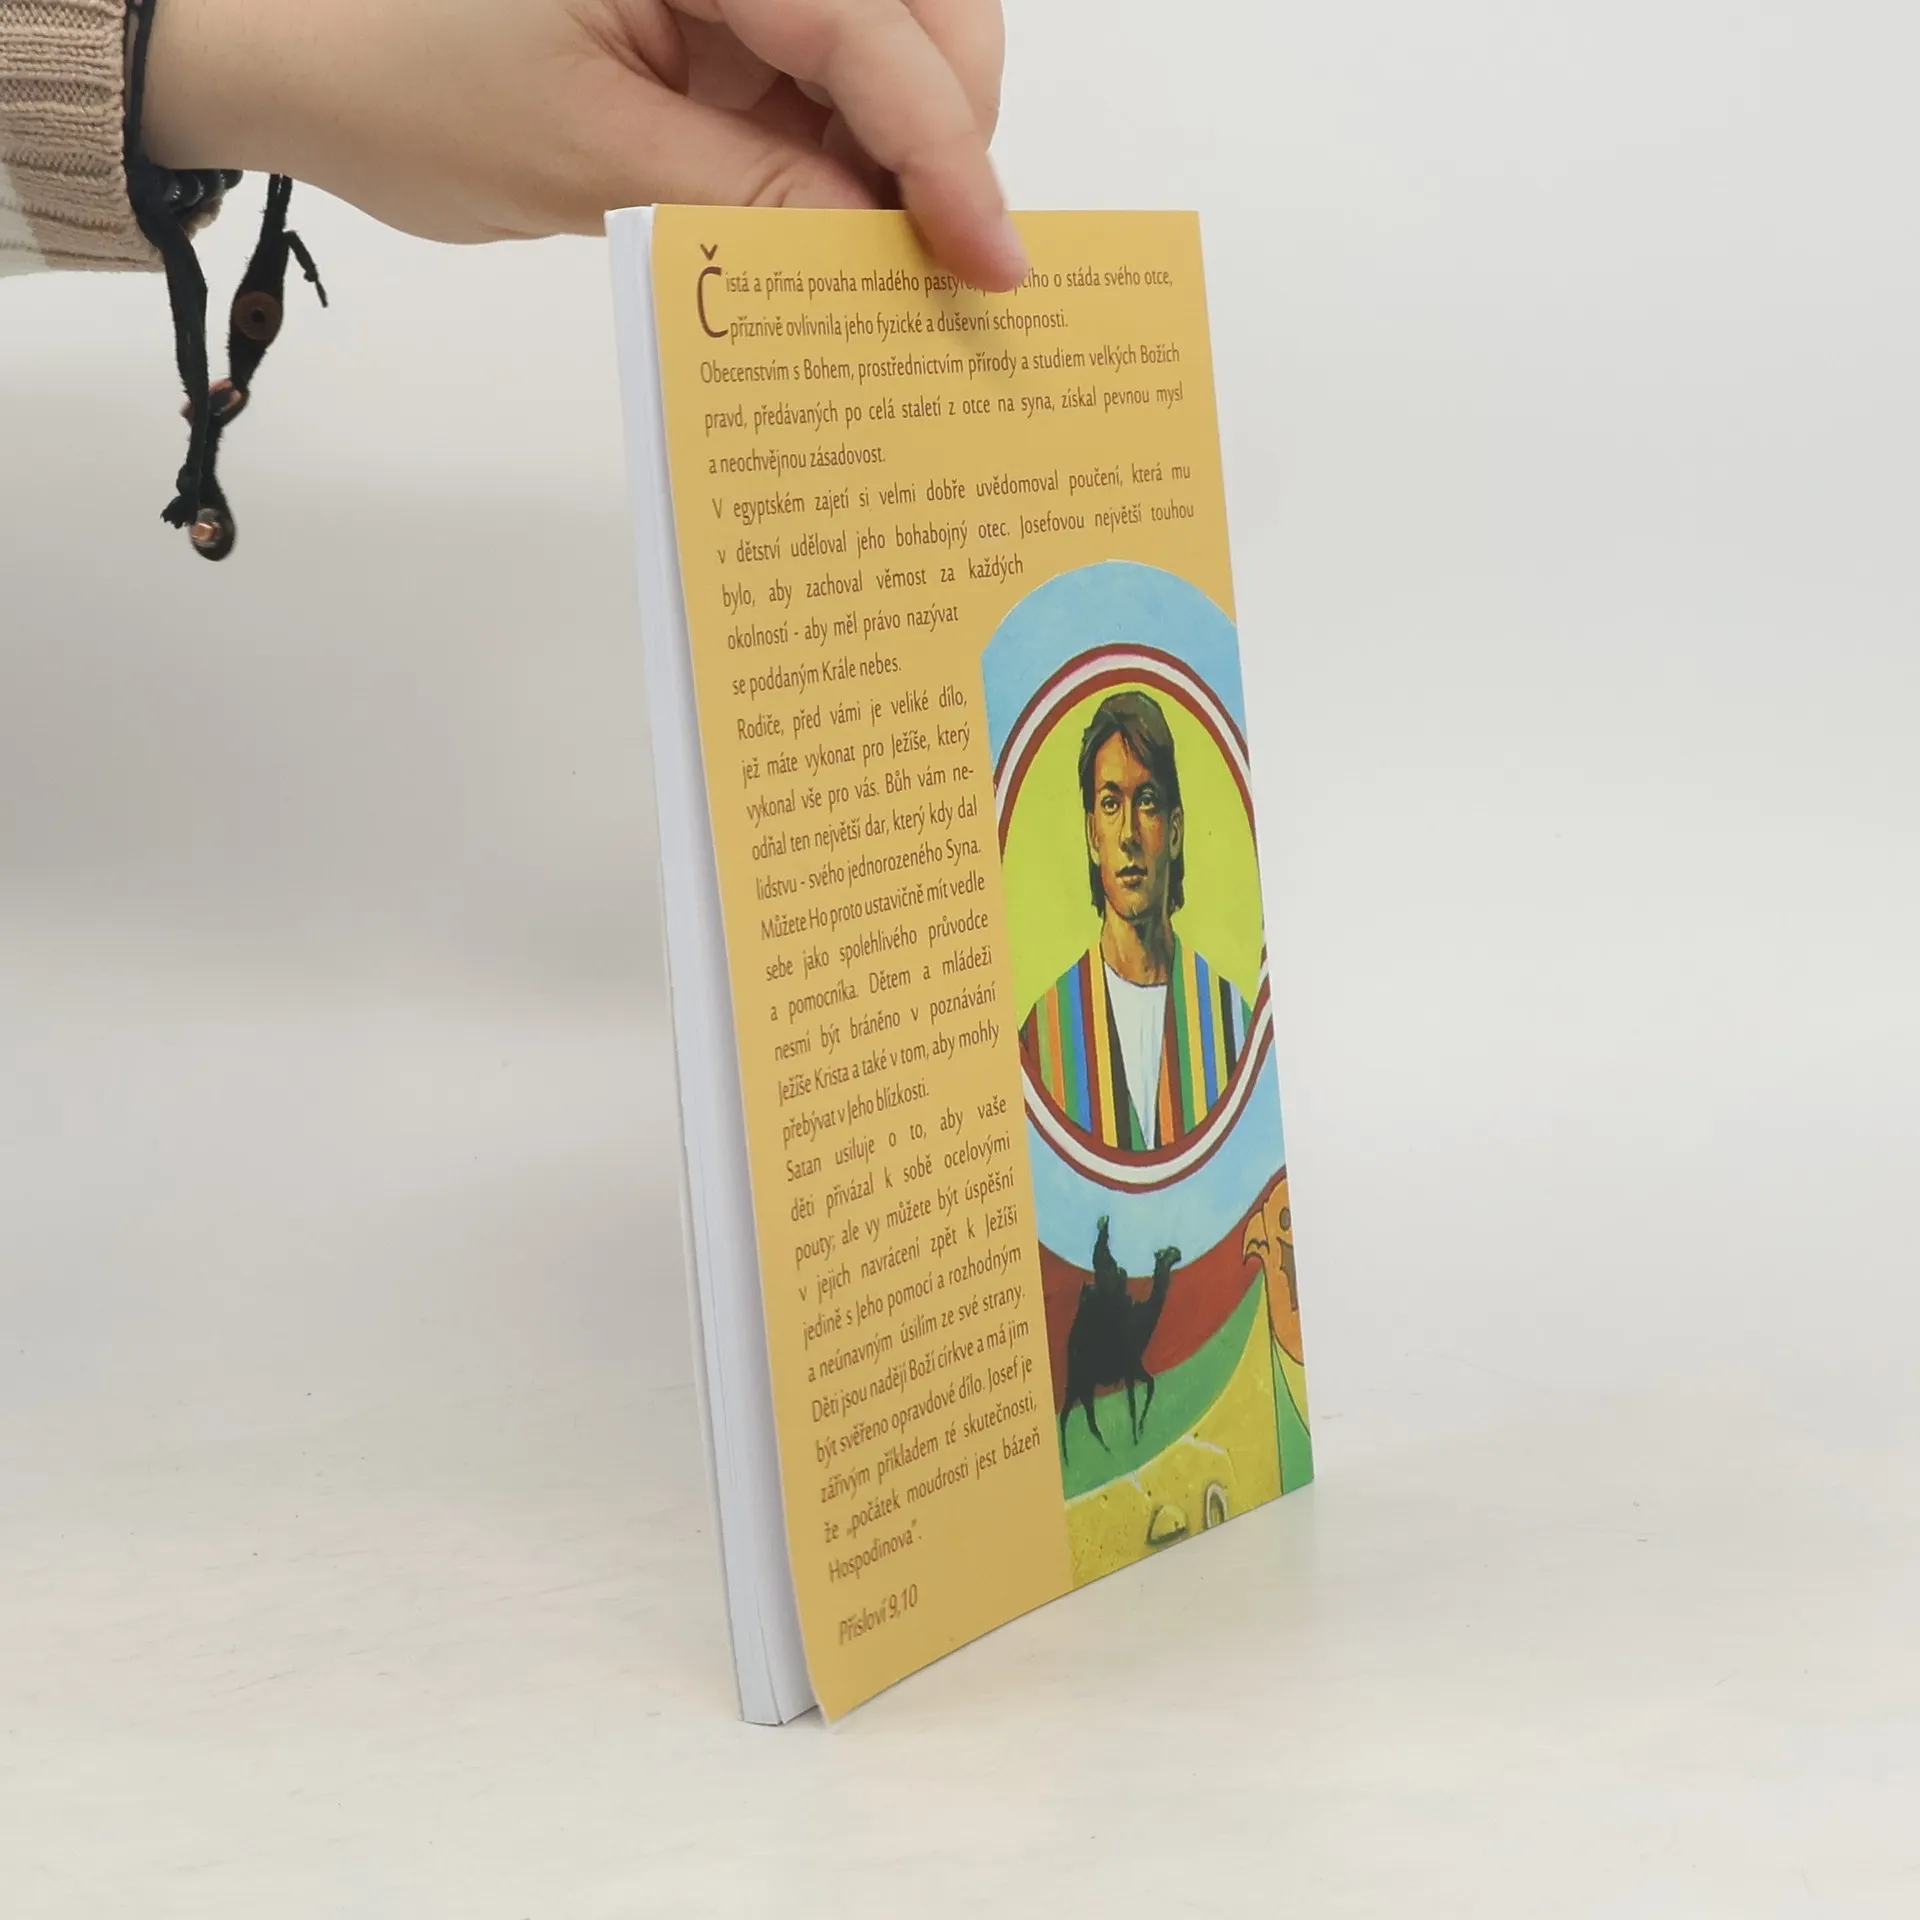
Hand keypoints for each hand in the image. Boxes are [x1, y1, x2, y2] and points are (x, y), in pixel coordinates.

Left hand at [142, 0, 1025, 288]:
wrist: (304, 55)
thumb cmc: (405, 82)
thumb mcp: (590, 160)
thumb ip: (750, 198)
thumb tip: (877, 253)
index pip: (865, 27)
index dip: (944, 151)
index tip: (991, 262)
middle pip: (914, 11)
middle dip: (946, 135)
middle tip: (947, 266)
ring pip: (886, 45)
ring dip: (904, 154)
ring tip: (887, 263)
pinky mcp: (719, 12)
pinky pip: (821, 77)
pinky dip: (846, 156)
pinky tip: (839, 230)